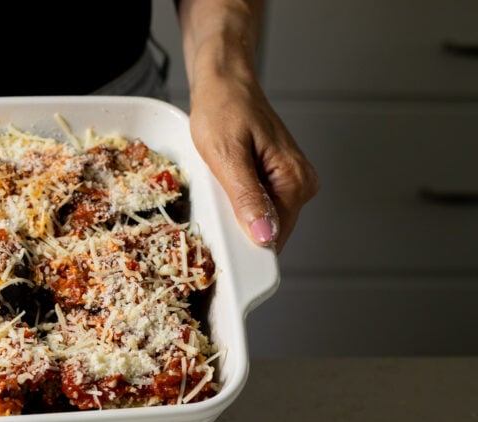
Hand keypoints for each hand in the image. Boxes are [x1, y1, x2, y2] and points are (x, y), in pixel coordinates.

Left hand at [188, 77, 317, 252]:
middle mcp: (301, 185)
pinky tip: (224, 186)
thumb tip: (265, 234)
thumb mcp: (226, 155)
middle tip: (211, 205)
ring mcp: (291, 183)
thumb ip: (247, 197)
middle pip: (269, 232)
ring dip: (236, 216)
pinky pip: (257, 206)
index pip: (275, 238)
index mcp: (294, 181)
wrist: (225, 83)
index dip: (244, 248)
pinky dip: (237, 203)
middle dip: (238, 230)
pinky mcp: (277, 179)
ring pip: (261, 221)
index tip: (217, 246)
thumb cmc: (223, 110)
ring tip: (217, 189)